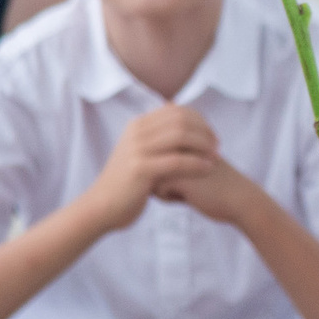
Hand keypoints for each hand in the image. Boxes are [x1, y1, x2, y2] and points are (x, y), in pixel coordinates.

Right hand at [87, 104, 256, 227]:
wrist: (101, 207)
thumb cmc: (126, 184)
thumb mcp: (140, 154)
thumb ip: (157, 139)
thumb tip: (183, 127)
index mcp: (138, 125)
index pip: (177, 111)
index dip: (200, 121)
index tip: (212, 136)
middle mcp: (136, 131)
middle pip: (181, 120)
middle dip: (204, 132)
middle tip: (217, 147)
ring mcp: (137, 149)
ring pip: (181, 137)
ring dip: (203, 146)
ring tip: (215, 158)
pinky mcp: (140, 168)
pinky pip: (177, 161)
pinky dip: (197, 164)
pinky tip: (208, 170)